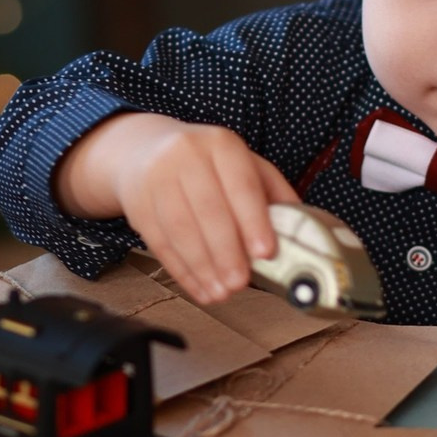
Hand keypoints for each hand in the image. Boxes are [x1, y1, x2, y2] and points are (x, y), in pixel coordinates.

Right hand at [55, 113, 299, 304]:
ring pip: (180, 230)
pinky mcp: (138, 205)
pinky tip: (199, 288)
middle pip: (208, 210)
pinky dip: (182, 271)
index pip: (241, 184)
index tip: (265, 252)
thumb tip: (299, 225)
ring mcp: (156, 179)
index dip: (253, 220)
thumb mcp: (243, 163)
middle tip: (240, 282)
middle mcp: (186, 155)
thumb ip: (272, 191)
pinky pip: (160, 243)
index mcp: (221, 143)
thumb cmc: (207, 163)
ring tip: (221, 292)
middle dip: (226, 252)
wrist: (143, 151)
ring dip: (203, 267)